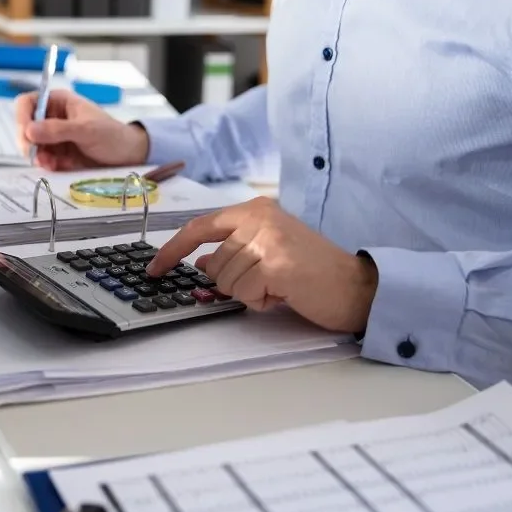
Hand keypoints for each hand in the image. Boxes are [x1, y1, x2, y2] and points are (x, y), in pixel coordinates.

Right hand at [14, 89, 148, 170]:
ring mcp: (54, 138)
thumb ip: (58, 130)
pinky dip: (44, 164)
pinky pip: (42, 159)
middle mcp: (52, 118)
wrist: (128, 156)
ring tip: (48, 163)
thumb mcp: (86, 130)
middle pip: (25, 126)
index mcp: (58, 102)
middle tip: (33, 154)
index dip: (22, 117)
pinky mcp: (58, 155)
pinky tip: (54, 167)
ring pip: (31, 146)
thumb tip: (30, 130)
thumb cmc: (112, 135)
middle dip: (27, 141)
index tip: (26, 135)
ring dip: (36, 155)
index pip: (27, 103)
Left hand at [147, 197, 378, 333]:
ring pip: (226, 281)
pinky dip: (262, 302)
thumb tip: (202, 264)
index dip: (172, 250)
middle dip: (236, 283)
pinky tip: (285, 293)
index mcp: (255, 210)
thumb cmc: (314, 271)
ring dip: (250, 293)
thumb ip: (233, 252)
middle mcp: (259, 218)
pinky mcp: (274, 264)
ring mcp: (266, 239)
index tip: (154, 268)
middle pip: (214, 263)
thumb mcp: (268, 252)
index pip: (199, 227)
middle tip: (269, 281)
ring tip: (280, 285)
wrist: (356, 285)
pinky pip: (244, 294)